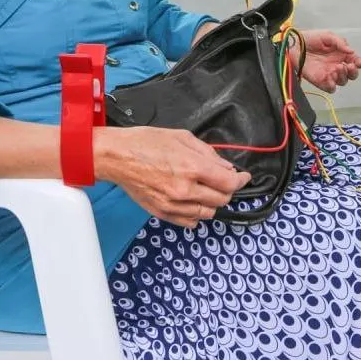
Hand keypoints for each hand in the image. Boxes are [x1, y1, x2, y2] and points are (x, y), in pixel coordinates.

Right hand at [92, 127, 250, 227]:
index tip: (244, 177)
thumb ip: (208, 153)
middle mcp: (184, 190)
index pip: (229, 183)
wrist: (116, 156)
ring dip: (212, 203)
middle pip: (221, 200)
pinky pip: (189, 222)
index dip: (241, 180)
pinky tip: (193, 202)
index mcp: (192, 167)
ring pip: (207, 214)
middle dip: (228, 190)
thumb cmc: (145, 142)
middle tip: (224, 181)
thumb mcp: (182, 137)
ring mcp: (172, 204)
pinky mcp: (161, 213)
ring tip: (207, 190)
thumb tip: (225, 166)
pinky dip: (196, 214)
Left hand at [297, 29, 360, 91]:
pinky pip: (330, 88)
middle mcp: (338, 66)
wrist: (295, 45)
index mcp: (342, 55)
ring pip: (342, 81)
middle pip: (352, 75)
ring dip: (343, 76)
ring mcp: (329, 74)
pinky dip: (333, 85)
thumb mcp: (328, 36)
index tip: (359, 62)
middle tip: (349, 66)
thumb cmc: (311, 39)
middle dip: (353, 72)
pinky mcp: (320, 81)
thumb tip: (351, 51)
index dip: (360, 63)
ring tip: (337, 68)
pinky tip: (330, 77)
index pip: (356, 61)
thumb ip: (340, 42)